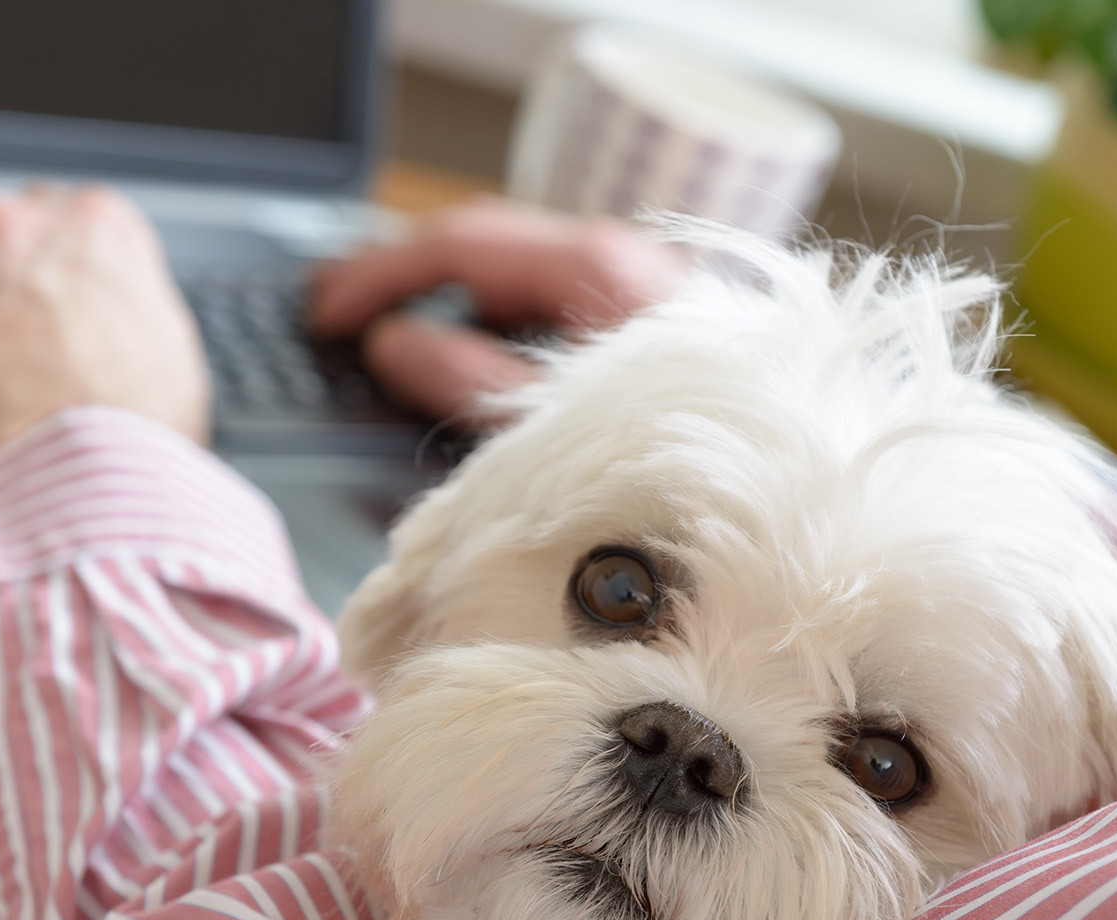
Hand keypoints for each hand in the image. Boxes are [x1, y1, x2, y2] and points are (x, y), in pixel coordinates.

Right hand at [310, 199, 685, 423]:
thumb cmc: (692, 452)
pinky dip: (496, 321)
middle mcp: (619, 262)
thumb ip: (470, 378)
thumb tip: (395, 344)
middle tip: (338, 315)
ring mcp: (633, 290)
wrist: (790, 477)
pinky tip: (468, 355)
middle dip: (405, 277)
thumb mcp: (559, 422)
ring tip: (385, 334)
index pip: (460, 245)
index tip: (327, 313)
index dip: (381, 275)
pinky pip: (551, 304)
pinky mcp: (644, 327)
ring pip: (517, 274)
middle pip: (485, 246)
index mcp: (594, 269)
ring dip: (448, 298)